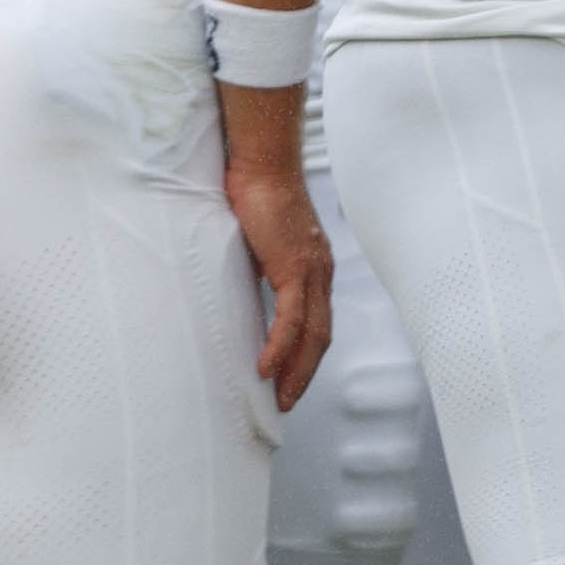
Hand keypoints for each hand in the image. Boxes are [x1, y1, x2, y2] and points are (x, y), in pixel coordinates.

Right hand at [219, 113, 333, 410]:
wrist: (261, 163)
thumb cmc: (255, 193)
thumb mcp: (259, 242)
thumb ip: (259, 268)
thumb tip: (244, 288)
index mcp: (314, 267)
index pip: (317, 322)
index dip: (306, 354)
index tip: (290, 378)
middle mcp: (320, 273)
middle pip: (321, 336)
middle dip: (304, 372)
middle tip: (286, 401)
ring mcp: (311, 271)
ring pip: (312, 335)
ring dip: (296, 370)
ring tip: (280, 396)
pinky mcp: (294, 268)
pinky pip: (291, 319)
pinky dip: (279, 347)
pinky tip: (266, 368)